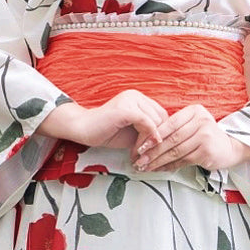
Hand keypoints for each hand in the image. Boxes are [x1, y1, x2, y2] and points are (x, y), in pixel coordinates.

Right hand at [37, 90, 167, 150]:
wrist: (82, 129)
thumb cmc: (106, 131)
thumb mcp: (133, 131)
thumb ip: (149, 131)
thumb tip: (167, 140)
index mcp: (139, 99)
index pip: (162, 115)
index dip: (161, 133)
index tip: (153, 149)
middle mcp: (136, 95)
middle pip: (162, 118)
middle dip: (157, 139)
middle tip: (147, 154)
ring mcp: (131, 100)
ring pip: (156, 122)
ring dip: (151, 141)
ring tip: (140, 152)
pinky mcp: (126, 109)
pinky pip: (147, 124)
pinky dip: (146, 138)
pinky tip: (138, 149)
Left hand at [133, 104, 249, 171]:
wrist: (230, 147)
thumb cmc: (206, 136)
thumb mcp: (193, 124)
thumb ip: (175, 128)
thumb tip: (147, 139)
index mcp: (194, 111)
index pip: (169, 124)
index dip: (153, 136)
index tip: (140, 146)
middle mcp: (201, 121)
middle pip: (171, 139)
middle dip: (152, 151)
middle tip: (139, 159)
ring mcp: (205, 136)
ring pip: (175, 151)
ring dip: (158, 161)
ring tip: (145, 166)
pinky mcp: (206, 151)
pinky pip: (182, 160)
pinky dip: (169, 166)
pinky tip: (159, 169)